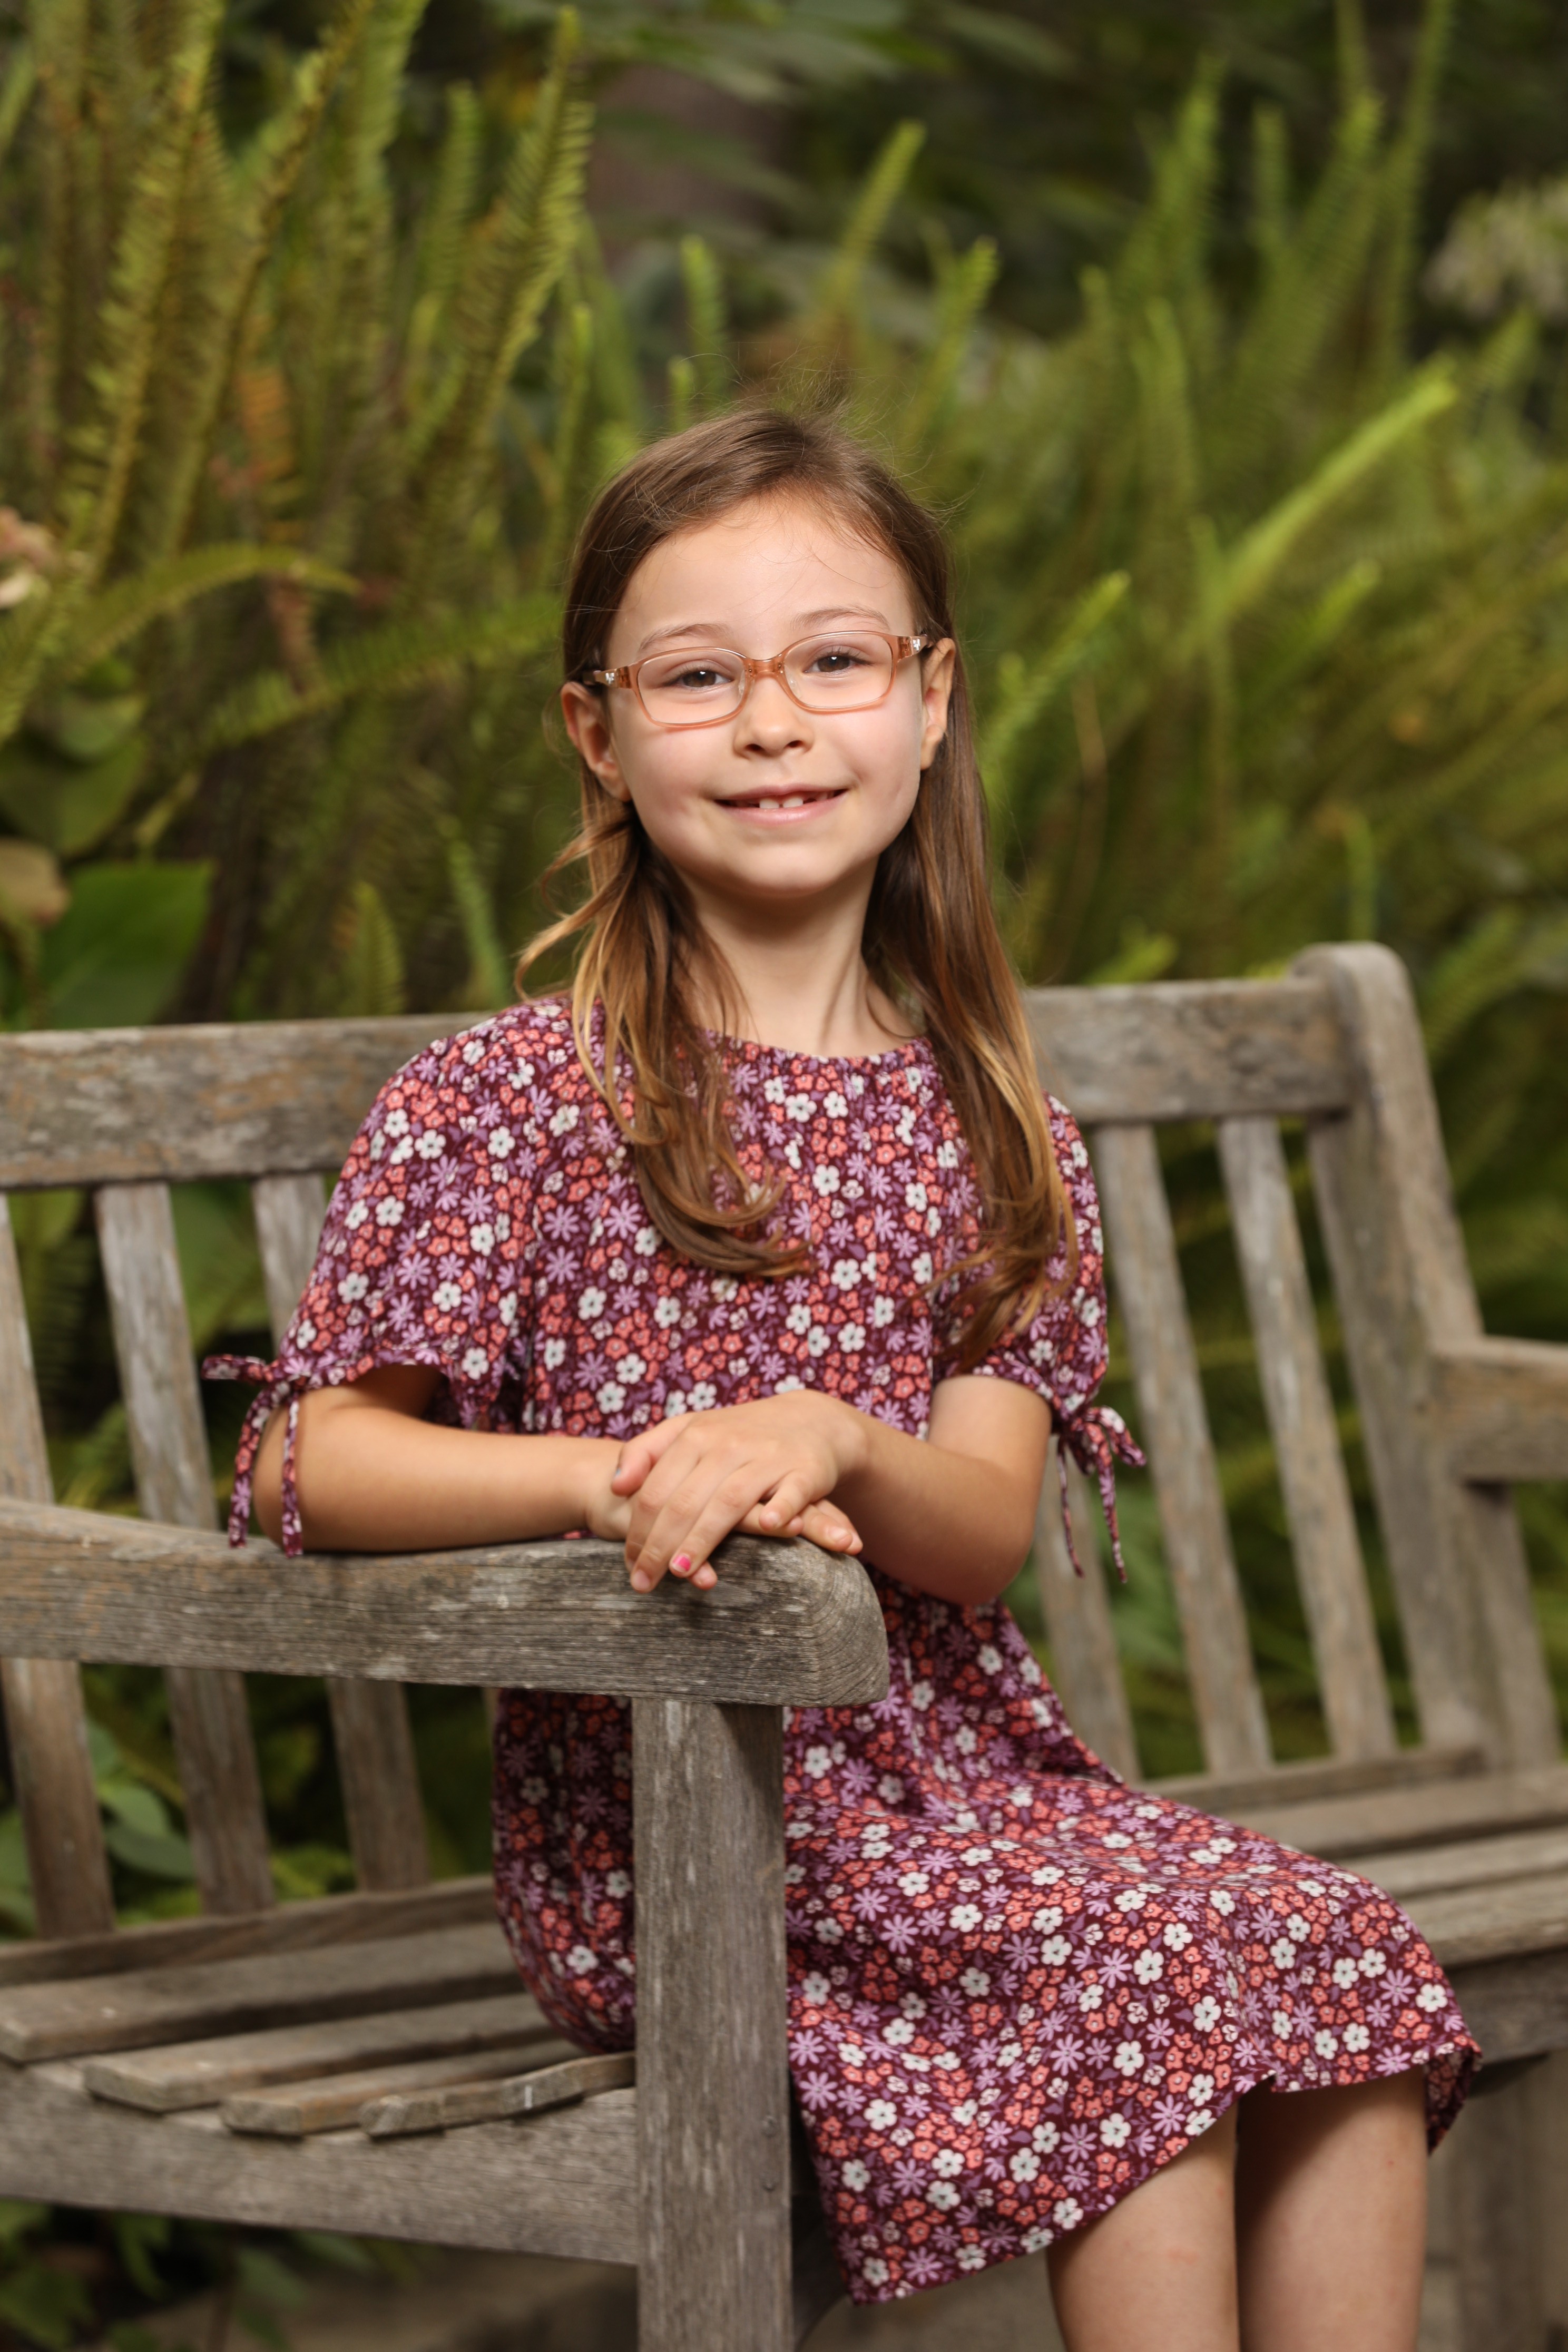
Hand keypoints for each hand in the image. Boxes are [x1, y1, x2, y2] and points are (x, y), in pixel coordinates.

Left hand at [604, 1393, 866, 1592]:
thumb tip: (615, 1486)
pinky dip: (780, 1508)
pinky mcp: (805, 1470)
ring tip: (680, 1573)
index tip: (629, 1564)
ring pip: (729, 1501)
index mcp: (695, 1436)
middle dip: (659, 1546)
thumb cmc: (740, 1434)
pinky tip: (767, 1528)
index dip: (638, 1530)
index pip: (656, 1490)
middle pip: (685, 1501)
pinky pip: (792, 1491)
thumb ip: (646, 1451)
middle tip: (643, 1582)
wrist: (811, 1420)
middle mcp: (728, 1445)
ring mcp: (767, 1457)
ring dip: (703, 1539)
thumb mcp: (691, 1430)